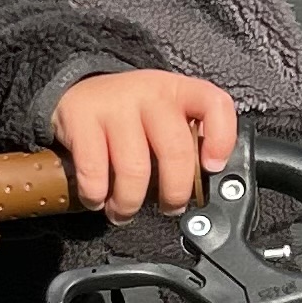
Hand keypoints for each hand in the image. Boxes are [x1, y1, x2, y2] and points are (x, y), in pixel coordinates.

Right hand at [51, 69, 240, 219]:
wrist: (80, 91)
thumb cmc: (132, 115)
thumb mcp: (166, 115)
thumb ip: (188, 141)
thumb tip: (205, 185)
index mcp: (179, 91)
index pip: (215, 104)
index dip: (221, 140)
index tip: (211, 168)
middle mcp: (150, 92)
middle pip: (175, 150)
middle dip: (175, 192)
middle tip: (169, 208)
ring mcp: (115, 103)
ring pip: (134, 168)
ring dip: (130, 203)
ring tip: (125, 212)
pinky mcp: (81, 117)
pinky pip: (95, 170)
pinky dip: (97, 195)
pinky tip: (97, 198)